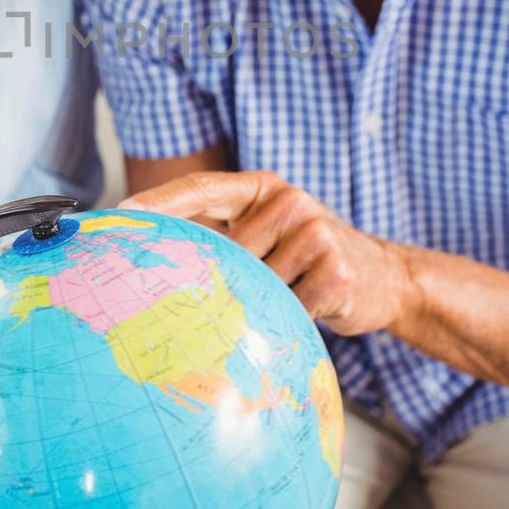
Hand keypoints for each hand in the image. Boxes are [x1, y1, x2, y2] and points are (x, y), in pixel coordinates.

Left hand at [124, 170, 414, 335]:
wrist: (387, 278)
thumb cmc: (309, 260)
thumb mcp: (270, 235)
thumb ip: (226, 237)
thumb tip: (156, 263)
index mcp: (264, 188)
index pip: (201, 188)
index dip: (159, 202)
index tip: (121, 215)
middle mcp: (288, 201)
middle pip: (225, 251)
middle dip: (221, 280)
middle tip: (234, 295)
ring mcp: (315, 232)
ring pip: (254, 285)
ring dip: (262, 304)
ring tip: (289, 296)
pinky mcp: (335, 271)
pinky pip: (286, 308)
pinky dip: (287, 321)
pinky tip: (308, 310)